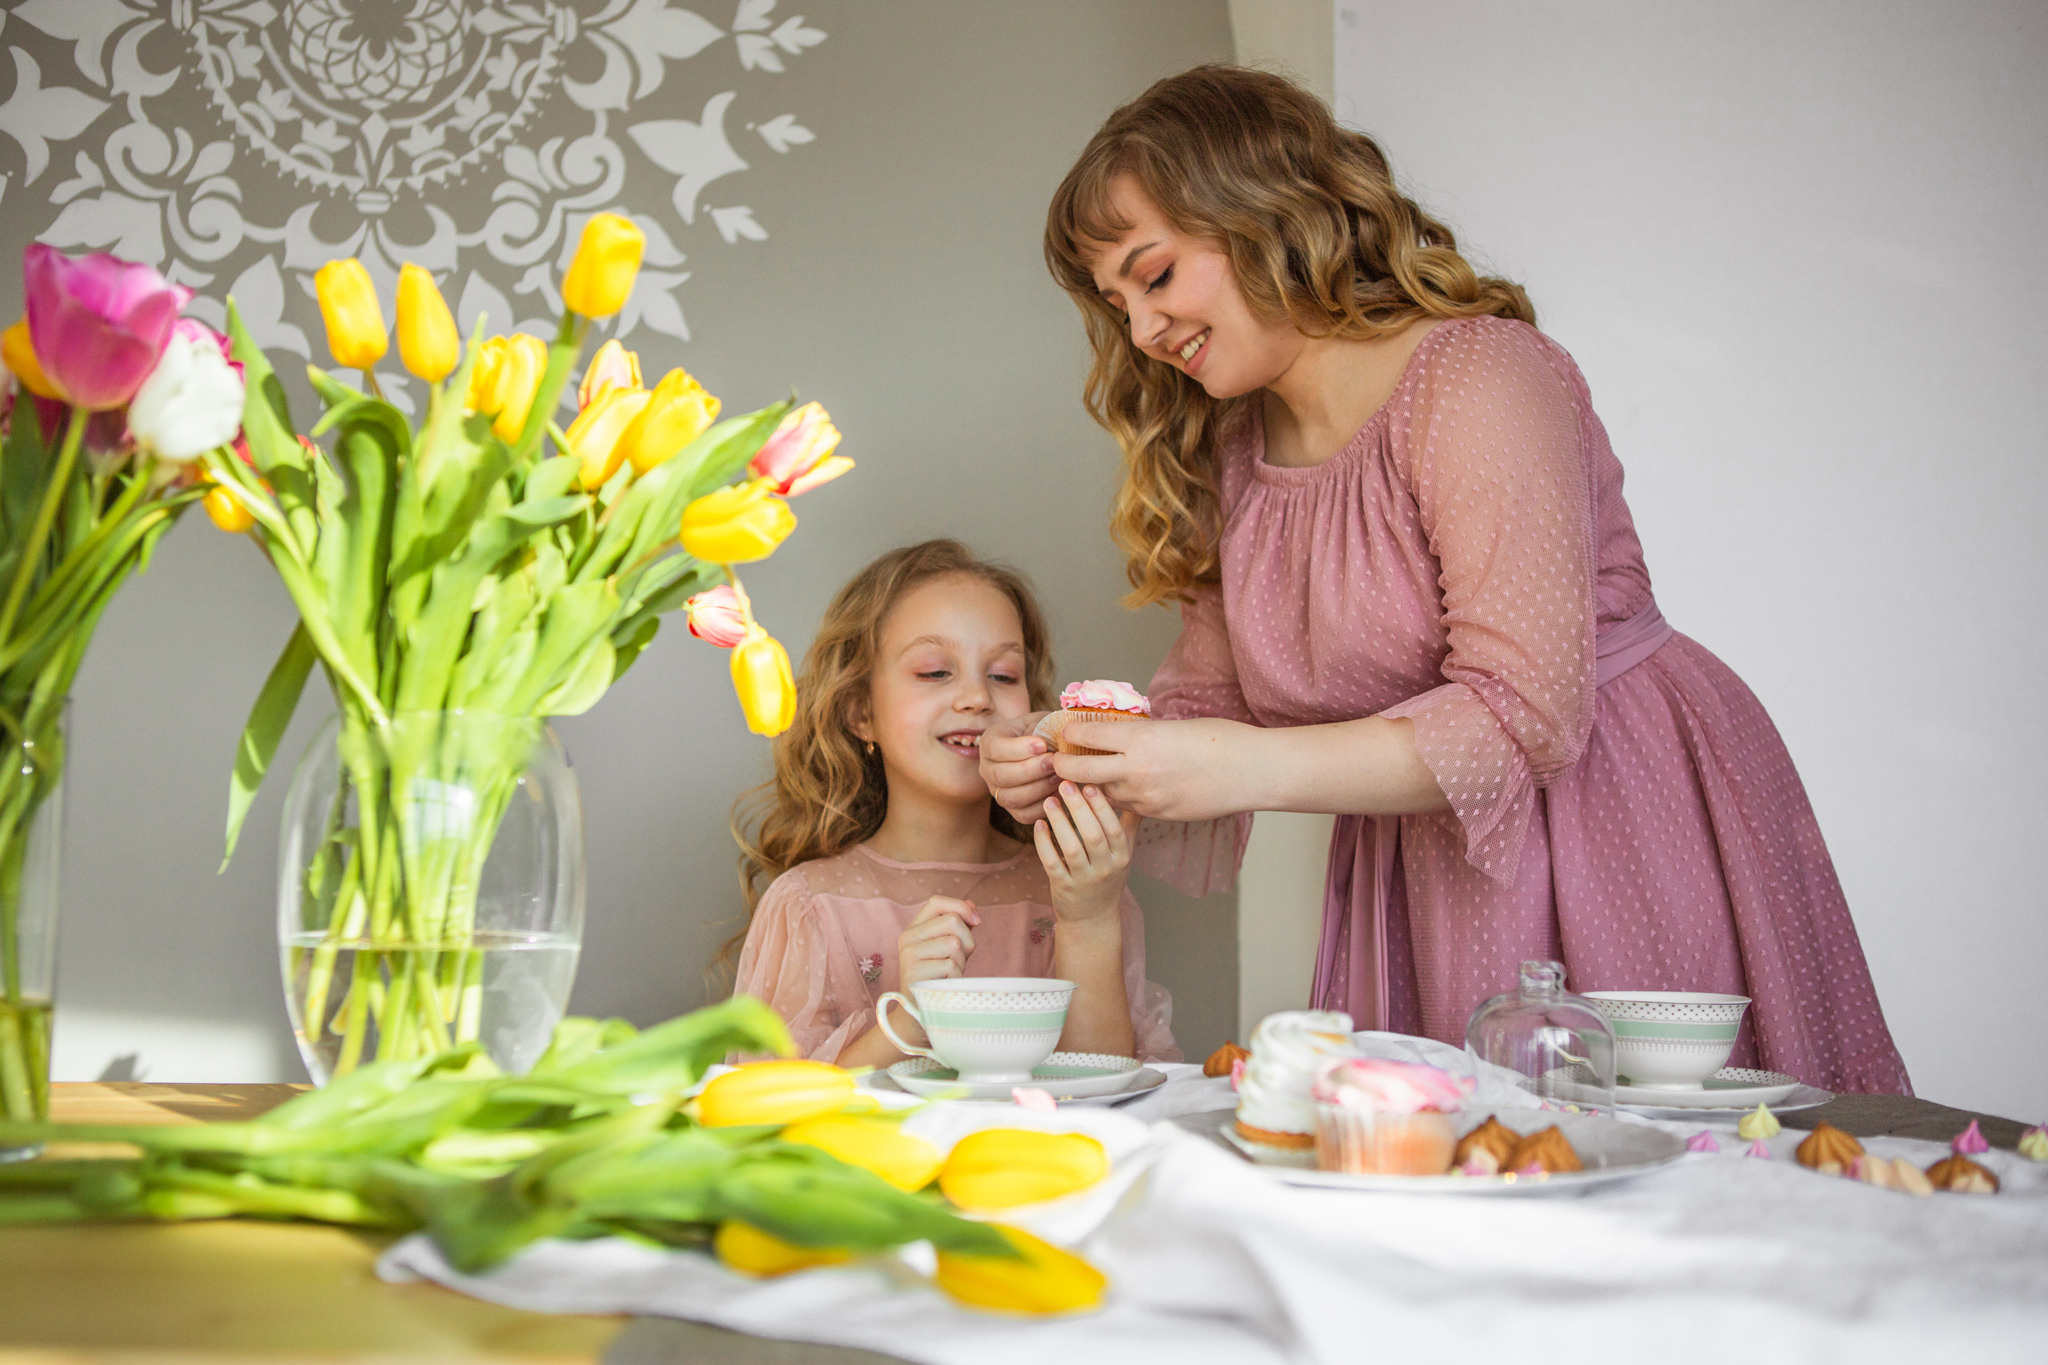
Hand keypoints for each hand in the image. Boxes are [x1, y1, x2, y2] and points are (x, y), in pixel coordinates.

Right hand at [897, 895, 979, 991]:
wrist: (920, 1010)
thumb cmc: (938, 977)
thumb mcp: (949, 948)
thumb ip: (958, 926)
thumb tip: (971, 906)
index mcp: (914, 928)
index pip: (936, 902)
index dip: (960, 907)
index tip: (977, 921)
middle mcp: (908, 938)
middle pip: (951, 921)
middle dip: (967, 940)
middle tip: (961, 959)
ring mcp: (908, 955)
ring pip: (954, 944)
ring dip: (961, 962)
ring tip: (950, 974)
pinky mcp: (914, 974)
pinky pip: (951, 966)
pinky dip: (955, 977)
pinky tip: (945, 984)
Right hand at [977, 711, 1055, 821]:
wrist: (1049, 751)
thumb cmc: (1044, 733)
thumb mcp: (1041, 722)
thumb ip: (1042, 728)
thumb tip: (1046, 743)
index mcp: (989, 742)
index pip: (995, 748)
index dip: (1018, 748)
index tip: (1043, 745)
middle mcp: (987, 769)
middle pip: (1001, 775)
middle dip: (1030, 770)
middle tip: (1053, 762)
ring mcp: (997, 792)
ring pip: (1011, 798)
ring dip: (1038, 788)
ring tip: (1058, 776)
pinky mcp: (1013, 810)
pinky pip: (1024, 815)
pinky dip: (1042, 806)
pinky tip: (1058, 791)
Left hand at [1034, 782, 1139, 927]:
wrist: (1092, 919)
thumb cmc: (1107, 879)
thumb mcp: (1124, 855)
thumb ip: (1129, 825)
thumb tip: (1138, 794)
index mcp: (1122, 857)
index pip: (1114, 828)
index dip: (1101, 806)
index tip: (1089, 783)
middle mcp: (1106, 869)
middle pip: (1093, 835)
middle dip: (1079, 808)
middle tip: (1065, 784)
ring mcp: (1084, 880)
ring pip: (1072, 848)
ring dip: (1060, 822)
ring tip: (1050, 801)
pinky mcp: (1063, 887)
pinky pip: (1052, 862)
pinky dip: (1044, 842)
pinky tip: (1039, 824)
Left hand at [1050, 716, 1258, 821]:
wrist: (1250, 771)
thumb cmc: (1218, 739)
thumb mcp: (1172, 726)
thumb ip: (1141, 734)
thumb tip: (1120, 734)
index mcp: (1139, 740)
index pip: (1086, 737)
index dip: (1070, 733)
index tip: (1065, 731)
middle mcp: (1136, 771)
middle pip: (1080, 773)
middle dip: (1064, 767)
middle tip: (1059, 761)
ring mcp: (1145, 797)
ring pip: (1102, 794)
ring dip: (1091, 786)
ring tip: (1085, 778)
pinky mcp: (1157, 815)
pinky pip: (1127, 807)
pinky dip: (1119, 798)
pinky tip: (1121, 790)